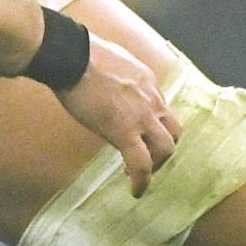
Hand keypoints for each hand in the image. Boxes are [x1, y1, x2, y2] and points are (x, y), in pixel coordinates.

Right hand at [57, 34, 180, 196]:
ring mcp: (142, 117)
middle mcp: (152, 99)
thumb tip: (110, 84)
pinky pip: (140, 163)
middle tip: (147, 159)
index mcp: (148, 82)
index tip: (142, 136)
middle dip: (163, 149)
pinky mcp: (125, 132)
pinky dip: (141, 181)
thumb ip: (120, 76)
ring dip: (156, 164)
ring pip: (165, 149)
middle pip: (173, 131)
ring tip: (140, 174)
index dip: (154, 127)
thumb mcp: (114, 60)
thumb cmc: (82, 54)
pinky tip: (136, 191)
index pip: (162, 109)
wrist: (72, 56)